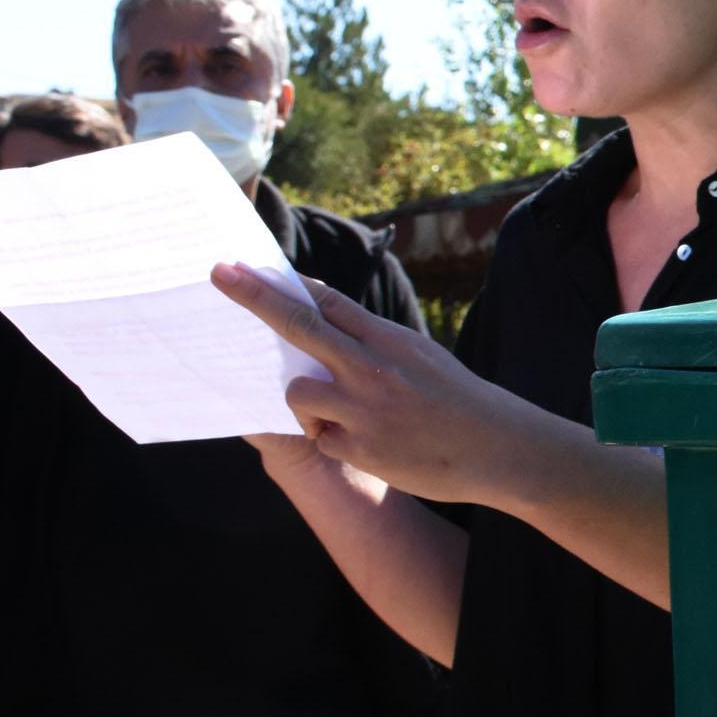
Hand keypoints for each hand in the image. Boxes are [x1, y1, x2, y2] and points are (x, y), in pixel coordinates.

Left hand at [211, 264, 558, 507]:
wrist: (499, 448)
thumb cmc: (460, 401)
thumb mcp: (421, 356)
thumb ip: (372, 340)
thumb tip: (324, 317)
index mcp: (388, 340)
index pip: (326, 302)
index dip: (283, 284)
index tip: (247, 268)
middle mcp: (371, 368)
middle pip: (297, 325)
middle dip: (252, 297)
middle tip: (218, 275)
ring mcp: (362, 409)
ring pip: (297, 392)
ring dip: (307, 401)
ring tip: (343, 415)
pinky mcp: (359, 448)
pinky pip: (322, 438)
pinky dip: (337, 441)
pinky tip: (373, 446)